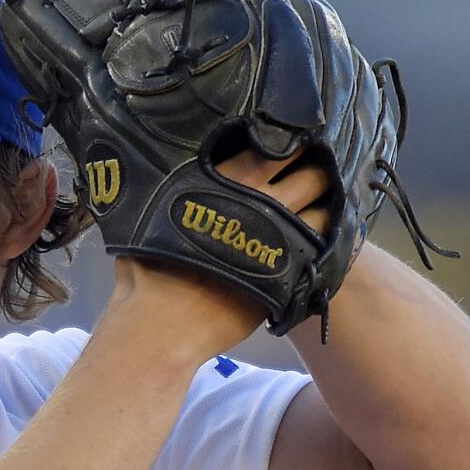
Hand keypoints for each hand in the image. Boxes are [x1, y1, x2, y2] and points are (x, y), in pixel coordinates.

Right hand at [108, 148, 330, 353]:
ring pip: (323, 208)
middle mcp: (261, 201)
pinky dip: (323, 241)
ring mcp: (280, 237)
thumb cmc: (148, 272)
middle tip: (312, 176)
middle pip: (309, 173)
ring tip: (318, 209)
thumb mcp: (144, 216)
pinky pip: (323, 247)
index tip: (288, 146)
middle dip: (314, 172)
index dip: (285, 144)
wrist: (162, 325)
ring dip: (324, 207)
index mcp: (227, 179)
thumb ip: (163, 191)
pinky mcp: (291, 271)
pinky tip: (315, 243)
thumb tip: (159, 173)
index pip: (272, 147)